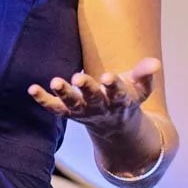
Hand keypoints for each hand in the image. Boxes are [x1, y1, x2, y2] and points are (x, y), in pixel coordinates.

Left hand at [28, 57, 160, 133]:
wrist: (114, 125)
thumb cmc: (126, 97)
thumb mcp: (140, 89)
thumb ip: (145, 75)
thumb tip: (155, 63)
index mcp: (120, 100)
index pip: (118, 93)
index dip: (114, 86)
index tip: (109, 77)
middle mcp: (100, 106)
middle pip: (93, 98)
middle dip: (87, 88)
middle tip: (78, 77)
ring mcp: (82, 110)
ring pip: (72, 104)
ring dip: (64, 93)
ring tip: (55, 81)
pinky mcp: (68, 111)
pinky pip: (54, 108)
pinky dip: (43, 100)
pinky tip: (32, 89)